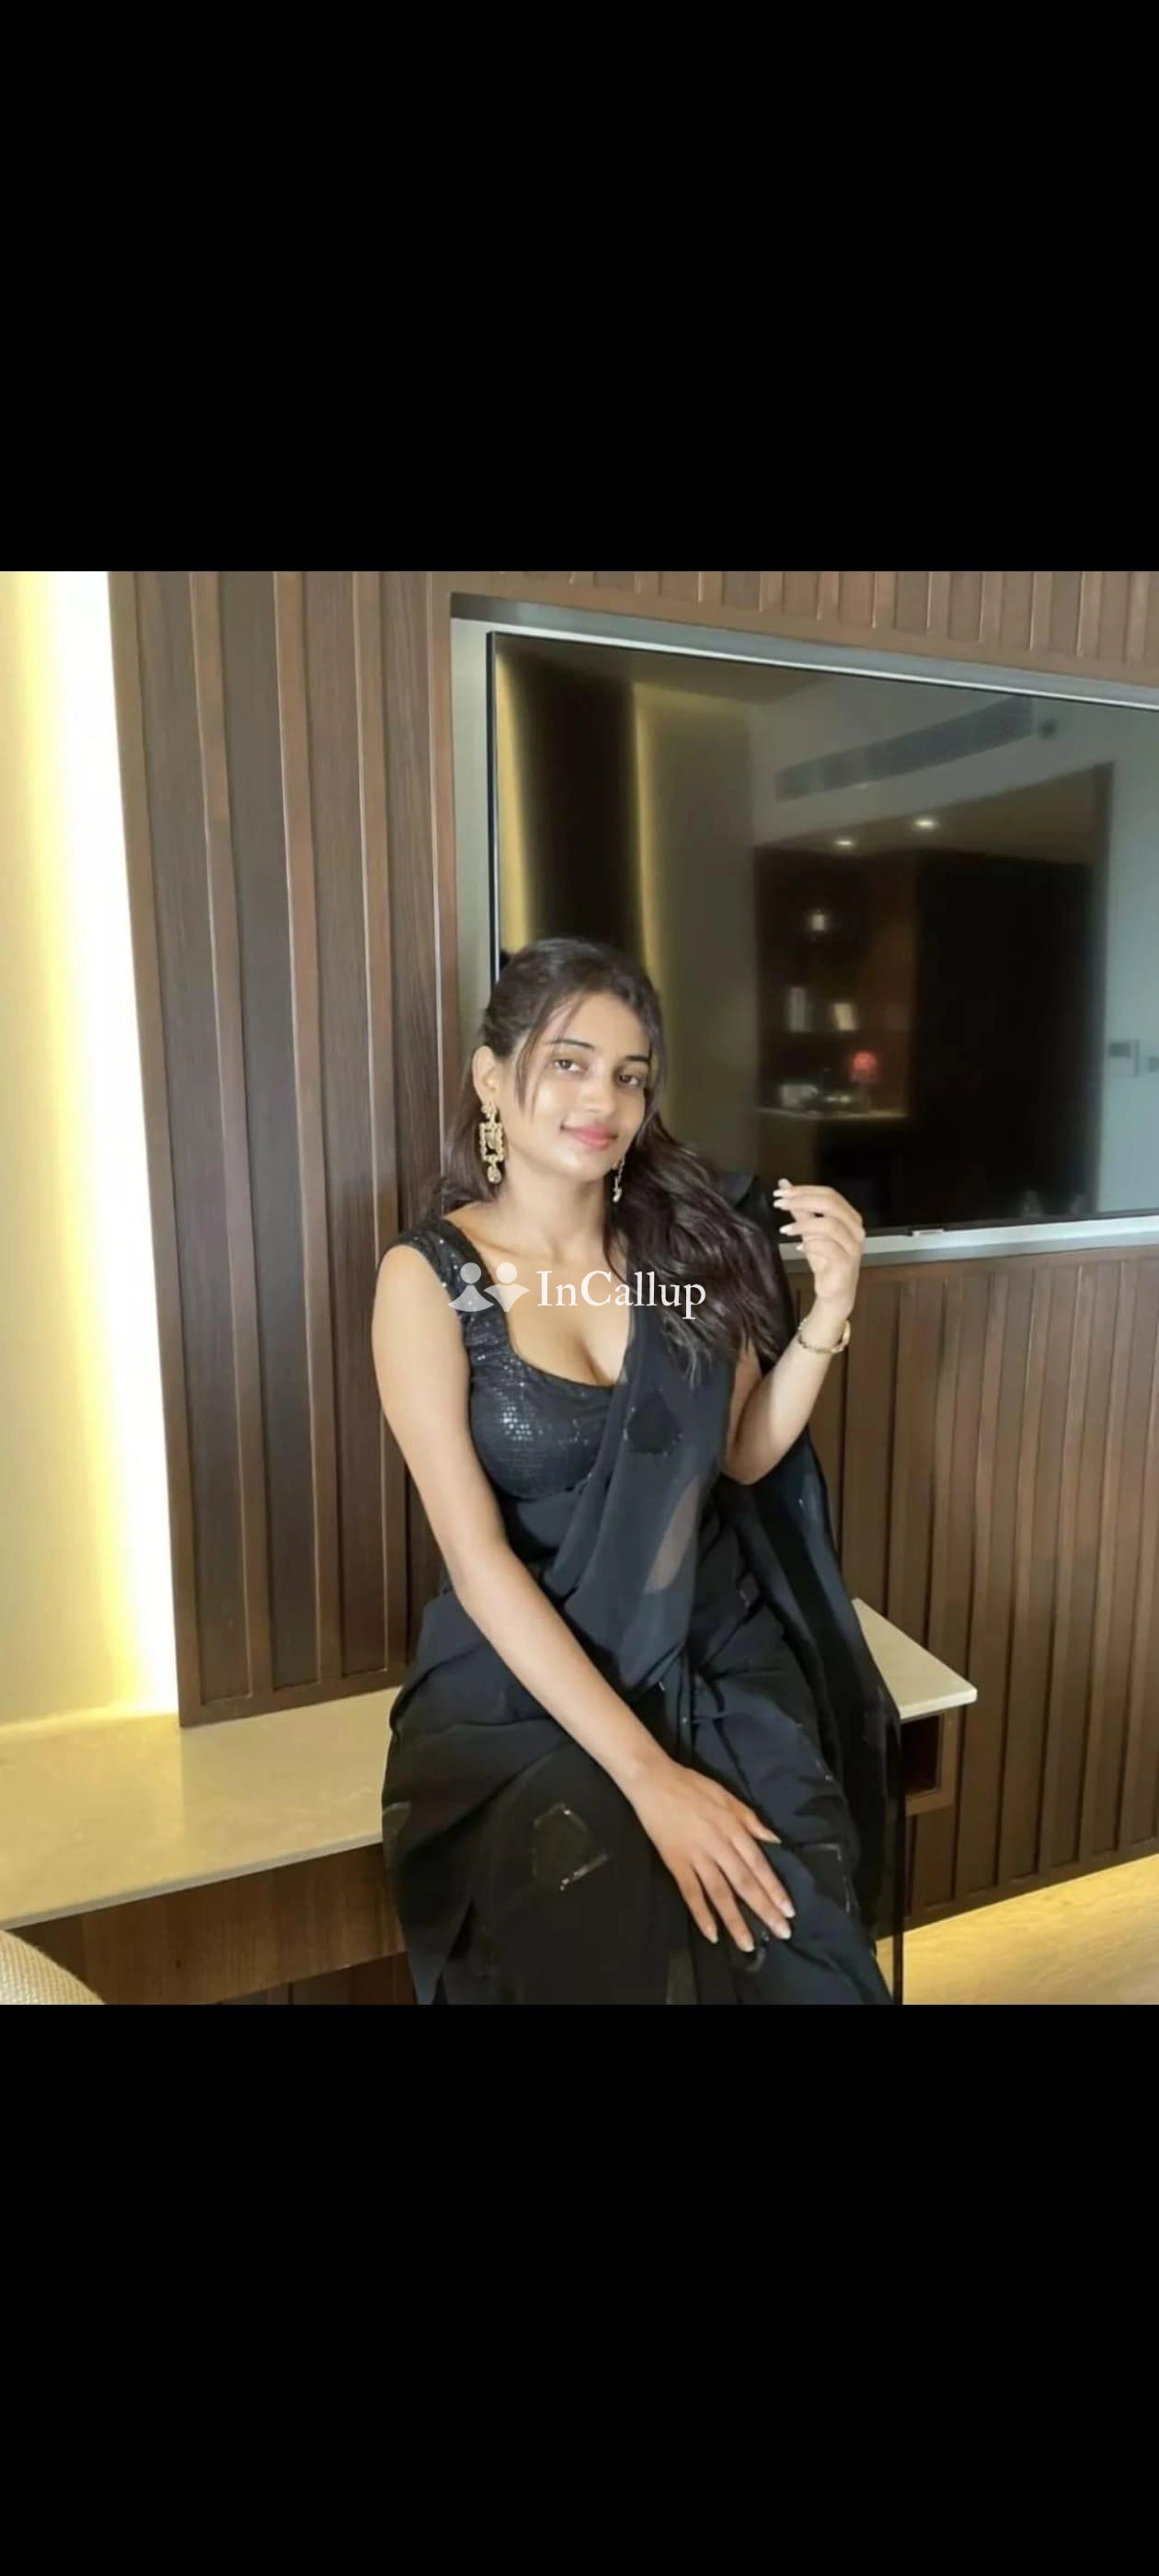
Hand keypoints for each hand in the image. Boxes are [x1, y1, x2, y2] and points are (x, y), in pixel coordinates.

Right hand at [627, 1754, 794, 1950]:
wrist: (654, 1780)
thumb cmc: (692, 1786)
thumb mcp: (727, 1796)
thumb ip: (750, 1820)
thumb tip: (774, 1840)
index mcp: (734, 1828)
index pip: (759, 1865)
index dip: (775, 1889)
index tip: (789, 1911)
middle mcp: (719, 1845)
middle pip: (745, 1883)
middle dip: (764, 1909)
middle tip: (781, 1933)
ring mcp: (696, 1856)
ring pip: (720, 1893)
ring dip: (735, 1920)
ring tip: (747, 1944)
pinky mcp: (675, 1862)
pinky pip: (690, 1892)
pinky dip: (701, 1914)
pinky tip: (711, 1934)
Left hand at [773, 1179, 864, 1316]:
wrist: (835, 1292)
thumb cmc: (825, 1261)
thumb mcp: (809, 1232)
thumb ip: (800, 1209)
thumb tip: (784, 1186)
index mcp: (850, 1217)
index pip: (829, 1194)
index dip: (804, 1190)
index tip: (781, 1193)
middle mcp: (856, 1229)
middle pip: (831, 1204)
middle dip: (802, 1201)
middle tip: (780, 1203)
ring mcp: (853, 1246)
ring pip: (830, 1225)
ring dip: (803, 1224)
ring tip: (785, 1230)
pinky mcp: (846, 1263)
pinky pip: (828, 1247)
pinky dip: (811, 1245)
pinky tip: (799, 1248)